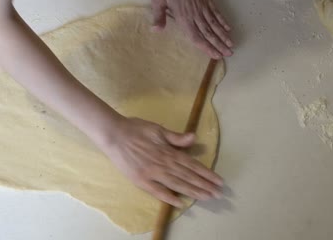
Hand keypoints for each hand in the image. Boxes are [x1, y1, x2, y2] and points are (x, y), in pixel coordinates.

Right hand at [99, 117, 223, 206]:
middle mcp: (163, 164)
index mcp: (168, 151)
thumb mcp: (158, 129)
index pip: (191, 164)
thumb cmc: (136, 129)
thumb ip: (176, 137)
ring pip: (176, 184)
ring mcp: (152, 173)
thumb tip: (193, 138)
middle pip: (187, 176)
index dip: (206, 173)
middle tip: (218, 194)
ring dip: (192, 192)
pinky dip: (169, 197)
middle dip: (204, 185)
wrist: (114, 134)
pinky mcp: (141, 180)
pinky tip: (180, 203)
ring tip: (206, 198)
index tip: (218, 180)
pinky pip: (157, 191)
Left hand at [151, 0, 232, 58]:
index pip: (196, 37)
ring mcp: (202, 6)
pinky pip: (216, 12)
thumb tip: (156, 31)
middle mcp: (195, 14)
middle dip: (219, 45)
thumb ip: (159, 16)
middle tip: (229, 54)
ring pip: (214, 24)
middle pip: (209, 33)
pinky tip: (227, 27)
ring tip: (231, 45)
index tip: (215, 56)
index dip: (206, 47)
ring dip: (223, 35)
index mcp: (183, 17)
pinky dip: (222, 20)